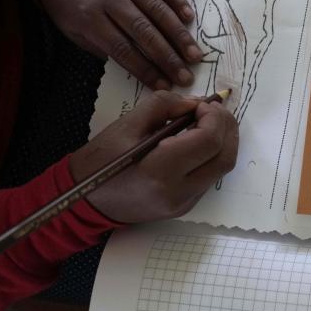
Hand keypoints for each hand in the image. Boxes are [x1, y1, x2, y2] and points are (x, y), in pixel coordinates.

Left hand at [36, 0, 203, 89]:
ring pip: (158, 10)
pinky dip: (178, 2)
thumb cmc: (70, 10)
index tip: (164, 86)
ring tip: (194, 55)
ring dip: (179, 35)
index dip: (145, 69)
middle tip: (186, 76)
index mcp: (90, 16)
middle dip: (167, 57)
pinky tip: (189, 20)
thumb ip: (107, 49)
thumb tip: (143, 68)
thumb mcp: (77, 34)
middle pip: (144, 31)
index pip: (123, 48)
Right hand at [76, 90, 238, 222]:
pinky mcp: (185, 207)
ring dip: (224, 141)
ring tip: (209, 122)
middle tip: (214, 110)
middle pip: (224, 157)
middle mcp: (177, 192)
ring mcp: (184, 203)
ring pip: (222, 169)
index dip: (214, 118)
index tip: (203, 104)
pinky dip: (213, 155)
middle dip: (226, 127)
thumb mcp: (128, 123)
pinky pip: (210, 177)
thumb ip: (165, 105)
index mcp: (159, 171)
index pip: (208, 141)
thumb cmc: (101, 158)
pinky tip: (199, 141)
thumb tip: (197, 103)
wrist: (84, 199)